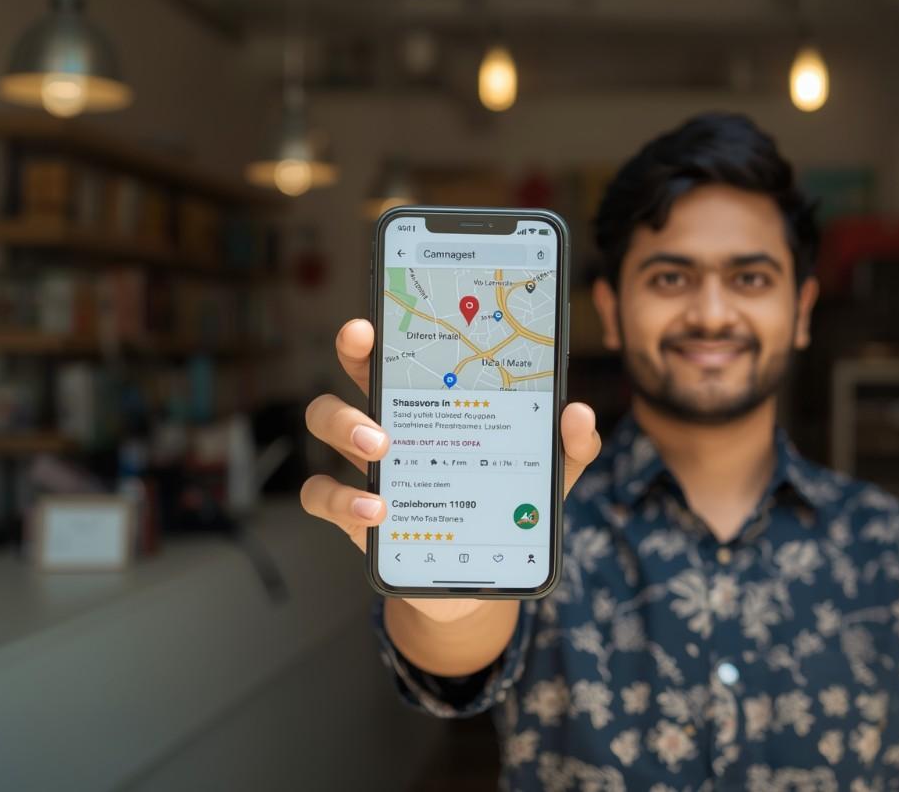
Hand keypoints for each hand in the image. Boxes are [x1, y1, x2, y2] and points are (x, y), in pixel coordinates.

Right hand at [301, 318, 600, 623]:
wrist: (484, 575)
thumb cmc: (511, 507)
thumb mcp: (551, 474)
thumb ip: (573, 445)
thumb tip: (577, 413)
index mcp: (436, 402)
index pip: (400, 354)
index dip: (380, 331)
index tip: (372, 323)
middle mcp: (394, 424)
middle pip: (352, 374)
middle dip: (352, 359)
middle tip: (375, 370)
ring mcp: (369, 467)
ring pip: (326, 422)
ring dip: (345, 425)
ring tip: (383, 449)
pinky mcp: (356, 514)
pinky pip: (322, 496)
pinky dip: (342, 498)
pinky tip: (379, 509)